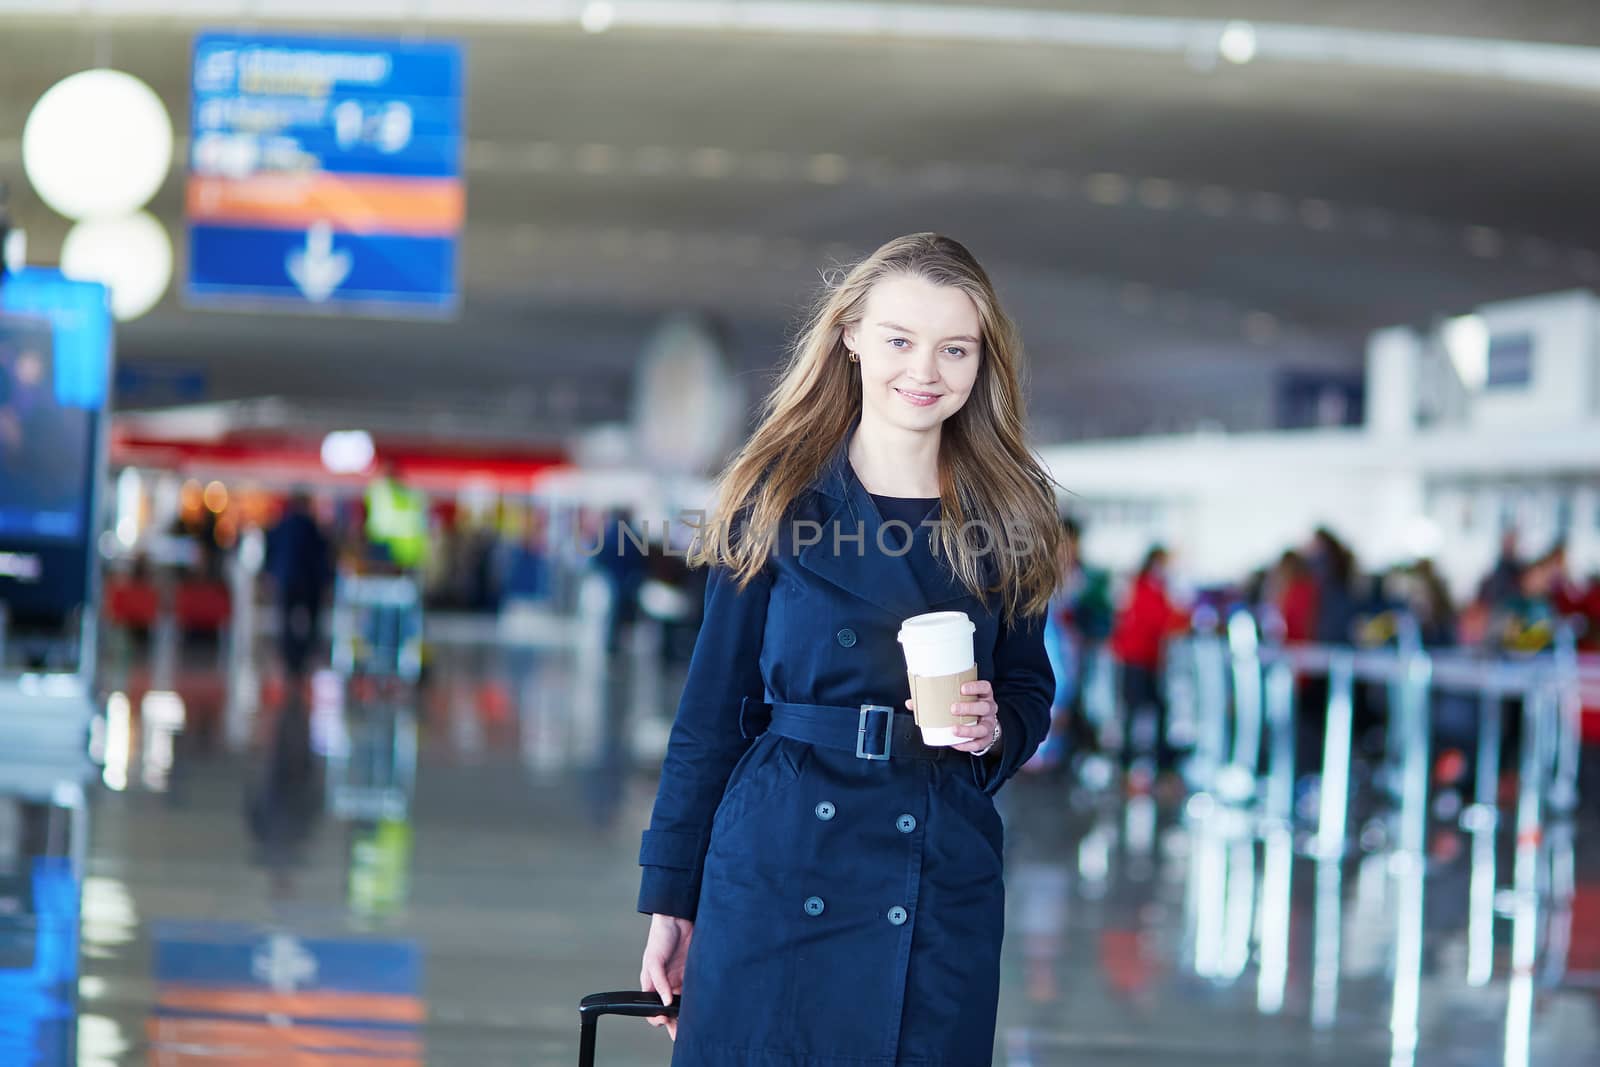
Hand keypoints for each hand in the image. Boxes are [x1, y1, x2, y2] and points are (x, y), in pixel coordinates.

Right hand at [640, 913, 692, 1040]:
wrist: (678, 918)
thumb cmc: (660, 936)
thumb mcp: (653, 959)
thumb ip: (658, 982)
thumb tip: (666, 1001)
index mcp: (652, 983)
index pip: (652, 1007)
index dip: (656, 1017)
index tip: (664, 1021)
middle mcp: (666, 983)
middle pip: (669, 1009)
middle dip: (674, 1024)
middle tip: (682, 1035)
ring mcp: (680, 979)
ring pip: (683, 1003)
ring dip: (687, 1014)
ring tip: (694, 1026)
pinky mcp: (693, 973)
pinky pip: (695, 991)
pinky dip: (698, 1001)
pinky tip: (703, 1007)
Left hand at [905, 679, 1000, 754]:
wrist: (982, 724)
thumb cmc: (965, 708)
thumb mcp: (956, 700)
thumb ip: (935, 699)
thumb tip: (911, 703)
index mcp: (983, 695)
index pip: (985, 687)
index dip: (975, 687)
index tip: (962, 688)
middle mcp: (989, 708)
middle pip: (985, 707)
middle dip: (969, 707)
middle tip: (953, 708)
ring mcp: (990, 724)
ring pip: (984, 727)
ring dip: (969, 729)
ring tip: (954, 729)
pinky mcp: (987, 738)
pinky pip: (980, 744)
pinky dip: (967, 745)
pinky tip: (956, 744)